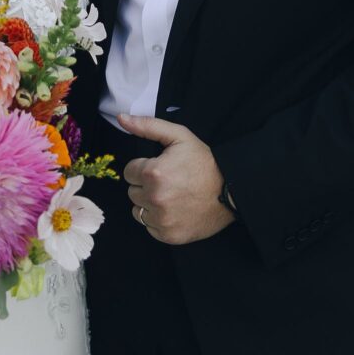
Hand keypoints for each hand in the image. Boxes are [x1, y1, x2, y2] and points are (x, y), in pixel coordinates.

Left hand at [119, 113, 234, 244]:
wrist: (231, 190)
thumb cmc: (204, 162)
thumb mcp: (179, 136)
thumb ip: (147, 126)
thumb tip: (122, 119)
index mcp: (154, 173)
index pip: (129, 172)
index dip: (144, 168)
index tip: (160, 168)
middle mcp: (155, 198)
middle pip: (132, 192)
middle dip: (146, 186)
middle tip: (168, 182)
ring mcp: (162, 219)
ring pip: (138, 211)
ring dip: (149, 204)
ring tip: (171, 196)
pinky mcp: (169, 235)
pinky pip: (149, 227)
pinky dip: (158, 220)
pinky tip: (174, 210)